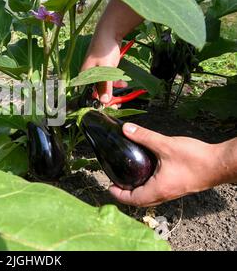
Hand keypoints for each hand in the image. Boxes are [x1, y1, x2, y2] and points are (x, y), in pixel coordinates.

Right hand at [81, 28, 122, 104]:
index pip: (88, 95)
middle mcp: (88, 76)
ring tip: (123, 88)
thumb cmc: (103, 49)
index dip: (97, 102)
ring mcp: (97, 73)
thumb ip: (105, 86)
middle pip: (96, 92)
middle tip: (117, 104)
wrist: (109, 32)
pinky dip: (115, 82)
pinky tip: (123, 82)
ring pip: (103, 87)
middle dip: (107, 98)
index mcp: (84, 77)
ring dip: (113, 89)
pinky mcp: (104, 69)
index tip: (108, 107)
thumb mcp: (106, 69)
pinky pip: (108, 80)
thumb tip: (104, 102)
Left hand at [109, 123, 226, 206]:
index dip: (118, 194)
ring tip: (128, 177)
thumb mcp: (165, 145)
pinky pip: (159, 191)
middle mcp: (164, 195)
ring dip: (137, 191)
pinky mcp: (179, 187)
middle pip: (139, 201)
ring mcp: (172, 192)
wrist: (220, 164)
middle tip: (116, 181)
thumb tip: (125, 128)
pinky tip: (148, 171)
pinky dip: (148, 186)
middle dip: (125, 193)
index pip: (132, 199)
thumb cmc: (195, 158)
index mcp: (157, 189)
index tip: (108, 185)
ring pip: (150, 197)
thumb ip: (144, 136)